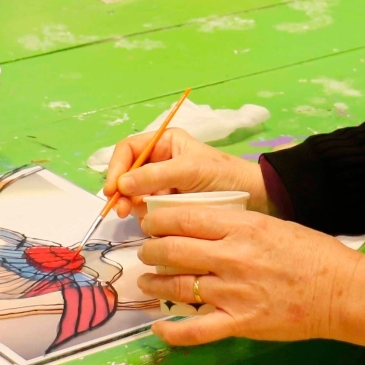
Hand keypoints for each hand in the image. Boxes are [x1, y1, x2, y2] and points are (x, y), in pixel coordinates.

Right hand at [101, 127, 267, 219]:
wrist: (251, 198)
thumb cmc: (223, 175)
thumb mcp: (190, 170)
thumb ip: (155, 175)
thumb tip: (121, 185)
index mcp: (164, 143)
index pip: (128, 150)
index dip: (116, 167)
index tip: (112, 188)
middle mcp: (159, 161)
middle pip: (126, 173)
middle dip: (120, 190)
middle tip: (119, 210)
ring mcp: (162, 184)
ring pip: (133, 193)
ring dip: (130, 204)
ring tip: (135, 215)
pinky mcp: (167, 204)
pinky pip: (146, 208)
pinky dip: (144, 215)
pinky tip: (150, 221)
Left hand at [136, 206, 362, 345]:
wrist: (340, 291)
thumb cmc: (312, 253)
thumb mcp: (272, 224)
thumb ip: (236, 225)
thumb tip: (202, 225)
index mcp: (241, 227)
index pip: (185, 219)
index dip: (159, 222)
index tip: (152, 224)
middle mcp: (231, 257)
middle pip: (173, 250)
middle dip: (151, 250)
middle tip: (147, 251)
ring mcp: (233, 292)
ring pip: (178, 286)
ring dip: (155, 283)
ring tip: (148, 281)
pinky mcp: (239, 323)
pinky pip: (196, 330)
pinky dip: (172, 331)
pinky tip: (159, 327)